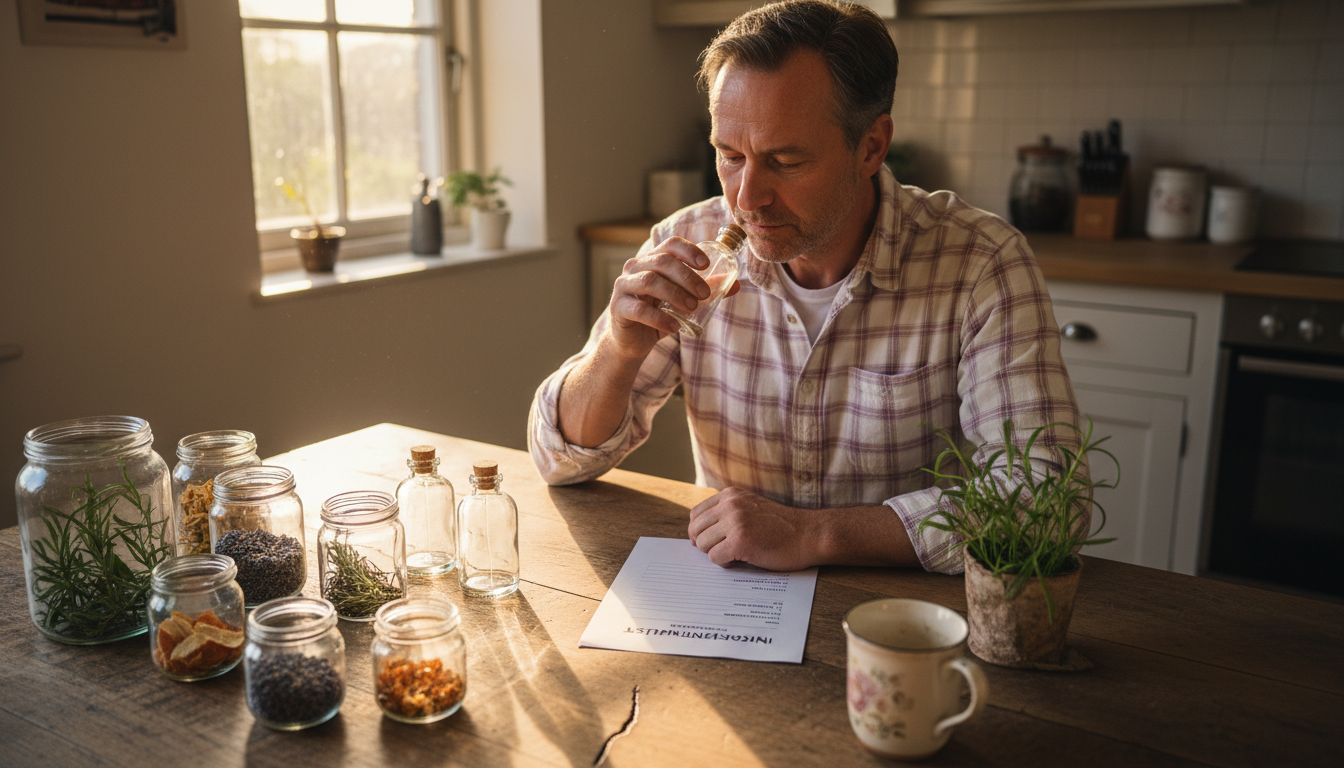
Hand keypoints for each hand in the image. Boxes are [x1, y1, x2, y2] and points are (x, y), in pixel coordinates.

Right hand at [605, 237, 738, 358]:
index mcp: (652, 260)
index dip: (689, 251)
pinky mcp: (618, 308)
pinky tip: (675, 327)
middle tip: (704, 294)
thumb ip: (705, 290)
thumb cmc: (659, 314)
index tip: (706, 264)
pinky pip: (639, 309)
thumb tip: (737, 284)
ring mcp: (623, 286)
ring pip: (649, 281)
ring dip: (675, 294)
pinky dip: (660, 318)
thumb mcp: (684, 301)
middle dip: (687, 277)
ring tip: (692, 308)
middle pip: (662, 262)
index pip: (670, 245)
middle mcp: (635, 268)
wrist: (633, 342)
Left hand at [687, 487, 816, 570]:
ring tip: (736, 554)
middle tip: (722, 551)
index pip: (696, 514)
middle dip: (705, 544)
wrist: (808, 534)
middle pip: (696, 530)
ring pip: (703, 545)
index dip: (700, 531)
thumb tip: (697, 535)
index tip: (711, 541)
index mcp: (730, 495)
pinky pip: (715, 557)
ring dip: (716, 554)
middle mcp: (730, 505)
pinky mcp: (740, 541)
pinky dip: (725, 563)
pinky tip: (742, 559)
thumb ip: (727, 513)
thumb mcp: (750, 507)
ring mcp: (735, 522)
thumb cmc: (781, 527)